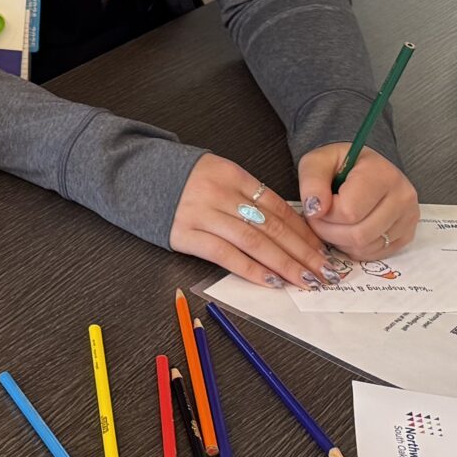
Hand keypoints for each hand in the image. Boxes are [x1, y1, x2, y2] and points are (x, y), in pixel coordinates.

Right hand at [169, 152, 333, 290]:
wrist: (131, 174)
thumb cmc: (178, 179)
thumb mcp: (216, 175)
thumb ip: (246, 195)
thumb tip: (285, 226)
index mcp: (232, 174)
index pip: (278, 206)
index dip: (303, 231)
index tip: (322, 250)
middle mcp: (220, 192)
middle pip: (271, 225)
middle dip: (303, 251)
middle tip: (325, 271)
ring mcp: (201, 213)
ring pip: (253, 241)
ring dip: (283, 264)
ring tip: (305, 281)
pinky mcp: (184, 233)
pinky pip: (224, 254)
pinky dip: (250, 269)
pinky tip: (270, 281)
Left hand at [296, 145, 418, 260]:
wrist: (363, 167)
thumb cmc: (340, 164)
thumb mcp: (317, 162)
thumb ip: (312, 181)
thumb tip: (315, 210)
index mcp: (382, 174)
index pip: (349, 212)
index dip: (325, 214)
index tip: (318, 205)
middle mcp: (402, 196)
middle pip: (359, 235)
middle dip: (330, 232)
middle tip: (320, 219)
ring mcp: (408, 217)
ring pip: (366, 247)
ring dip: (340, 241)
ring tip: (333, 223)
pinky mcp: (407, 234)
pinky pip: (375, 254)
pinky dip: (355, 248)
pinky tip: (348, 230)